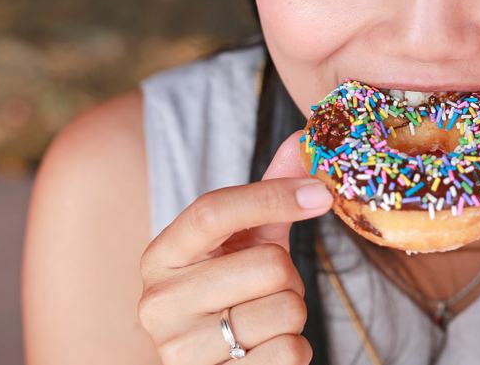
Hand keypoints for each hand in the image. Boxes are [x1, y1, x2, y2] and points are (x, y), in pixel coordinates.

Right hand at [137, 130, 332, 363]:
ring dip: (293, 312)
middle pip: (267, 265)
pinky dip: (294, 349)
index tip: (321, 193)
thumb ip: (271, 191)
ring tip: (264, 317)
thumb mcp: (245, 240)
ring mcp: (181, 350)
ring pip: (285, 309)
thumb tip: (306, 136)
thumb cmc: (230, 293)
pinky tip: (266, 349)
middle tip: (270, 286)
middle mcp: (159, 303)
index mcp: (161, 256)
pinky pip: (290, 352)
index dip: (272, 197)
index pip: (213, 212)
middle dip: (289, 275)